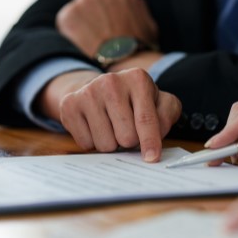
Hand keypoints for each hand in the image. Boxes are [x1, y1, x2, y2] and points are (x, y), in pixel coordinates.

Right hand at [40, 68, 181, 161]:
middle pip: (126, 137)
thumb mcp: (158, 102)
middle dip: (129, 142)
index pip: (146, 119)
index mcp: (138, 78)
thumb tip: (157, 135)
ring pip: (105, 144)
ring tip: (111, 128)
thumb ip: (166, 115)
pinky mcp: (70, 105)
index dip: (150, 142)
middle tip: (127, 130)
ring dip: (111, 144)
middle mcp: (111, 81)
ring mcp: (88, 92)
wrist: (96, 89)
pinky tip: (95, 127)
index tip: (152, 158)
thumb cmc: (134, 101)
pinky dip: (93, 142)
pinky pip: (86, 144)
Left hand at [56, 0, 158, 57]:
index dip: (109, 14)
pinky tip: (81, 44)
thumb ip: (138, 9)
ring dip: (82, 22)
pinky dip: (70, 31)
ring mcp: (84, 0)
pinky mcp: (69, 14)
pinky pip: (65, 21)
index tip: (110, 27)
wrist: (125, 60)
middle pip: (93, 0)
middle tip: (99, 35)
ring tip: (90, 42)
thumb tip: (133, 4)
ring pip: (79, 9)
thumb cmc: (140, 47)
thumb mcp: (149, 24)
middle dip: (95, 14)